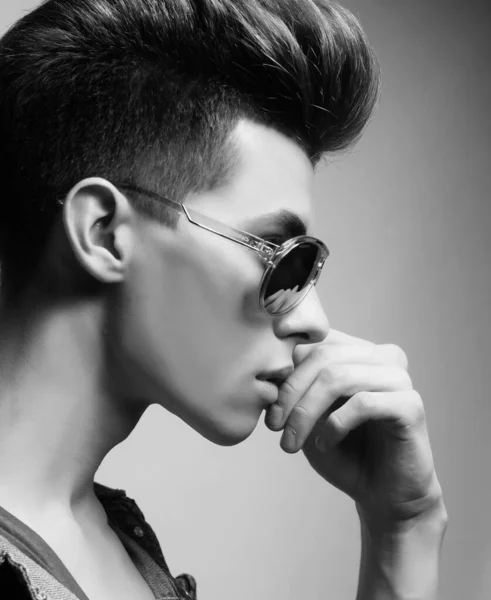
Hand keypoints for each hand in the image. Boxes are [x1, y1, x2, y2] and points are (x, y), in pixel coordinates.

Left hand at [265, 329, 442, 523]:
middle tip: (275, 426)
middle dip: (291, 392)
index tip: (267, 402)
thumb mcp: (308, 416)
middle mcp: (382, 357)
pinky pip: (363, 403)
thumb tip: (271, 368)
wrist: (382, 495)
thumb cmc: (344, 452)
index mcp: (358, 351)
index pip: (315, 341)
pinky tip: (326, 443)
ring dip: (306, 412)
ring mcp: (399, 378)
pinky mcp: (411, 405)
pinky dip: (335, 424)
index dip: (286, 370)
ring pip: (339, 378)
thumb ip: (294, 387)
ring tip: (293, 441)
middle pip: (324, 356)